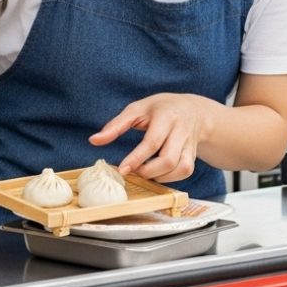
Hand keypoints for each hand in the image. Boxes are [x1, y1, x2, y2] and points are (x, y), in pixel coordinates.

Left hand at [89, 93, 213, 182]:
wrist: (192, 110)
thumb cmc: (159, 108)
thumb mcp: (137, 109)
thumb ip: (116, 125)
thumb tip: (93, 141)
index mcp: (166, 116)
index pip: (152, 142)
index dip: (136, 158)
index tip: (123, 169)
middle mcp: (181, 131)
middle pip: (168, 159)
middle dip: (147, 171)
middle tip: (132, 170)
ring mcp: (189, 144)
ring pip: (180, 168)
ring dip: (159, 176)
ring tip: (144, 171)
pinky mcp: (193, 154)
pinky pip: (185, 171)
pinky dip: (170, 178)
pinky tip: (157, 173)